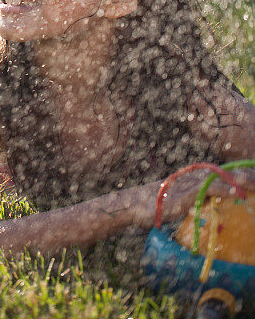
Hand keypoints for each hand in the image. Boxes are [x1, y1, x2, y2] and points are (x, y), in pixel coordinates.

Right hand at [131, 167, 254, 228]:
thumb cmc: (154, 206)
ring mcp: (190, 184)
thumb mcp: (178, 202)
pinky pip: (209, 190)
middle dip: (243, 175)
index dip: (236, 174)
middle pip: (224, 173)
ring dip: (240, 181)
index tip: (251, 177)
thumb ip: (192, 201)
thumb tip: (202, 206)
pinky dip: (224, 190)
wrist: (135, 204)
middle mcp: (193, 177)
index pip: (220, 173)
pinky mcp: (187, 193)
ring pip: (221, 179)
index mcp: (193, 178)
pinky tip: (236, 192)